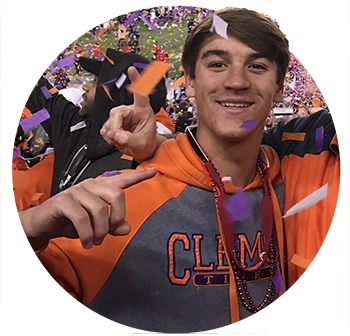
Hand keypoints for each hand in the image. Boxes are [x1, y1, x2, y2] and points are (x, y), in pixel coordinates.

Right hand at [18, 168, 156, 249]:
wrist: (42, 224)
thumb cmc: (71, 222)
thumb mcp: (95, 226)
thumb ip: (112, 226)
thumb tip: (127, 228)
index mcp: (100, 188)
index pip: (122, 180)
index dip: (139, 177)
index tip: (154, 171)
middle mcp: (90, 185)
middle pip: (116, 195)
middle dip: (116, 218)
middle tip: (108, 233)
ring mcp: (76, 191)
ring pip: (100, 209)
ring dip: (99, 231)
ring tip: (94, 241)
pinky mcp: (63, 201)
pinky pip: (82, 218)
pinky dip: (87, 234)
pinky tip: (86, 243)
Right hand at [100, 66, 158, 161]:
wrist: (141, 151)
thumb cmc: (146, 143)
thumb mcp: (141, 143)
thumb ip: (129, 139)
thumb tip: (114, 135)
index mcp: (142, 110)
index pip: (140, 94)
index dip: (136, 80)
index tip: (132, 69)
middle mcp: (130, 111)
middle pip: (116, 113)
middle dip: (115, 127)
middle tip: (117, 138)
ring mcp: (120, 117)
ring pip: (109, 122)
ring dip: (112, 134)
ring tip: (122, 141)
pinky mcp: (112, 124)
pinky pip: (104, 129)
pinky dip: (108, 137)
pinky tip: (115, 140)